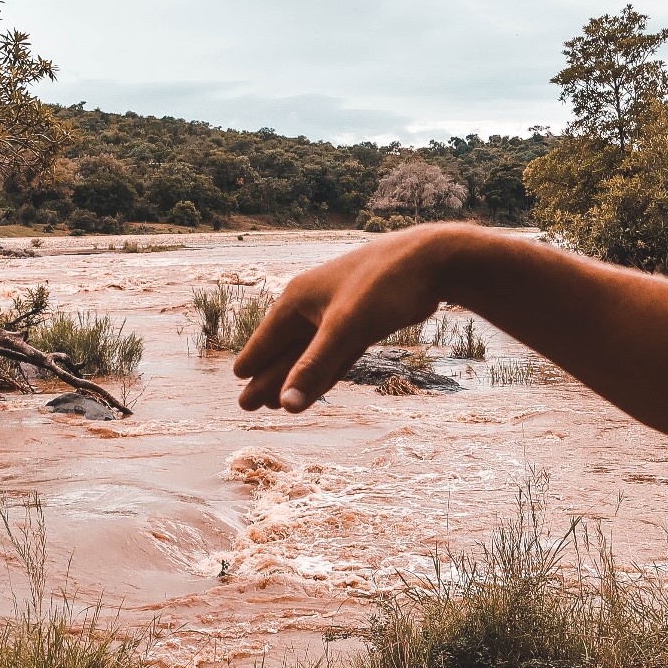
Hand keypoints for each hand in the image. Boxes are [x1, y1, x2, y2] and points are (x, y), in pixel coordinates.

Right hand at [233, 224, 460, 411]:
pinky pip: (334, 353)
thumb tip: (286, 405)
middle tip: (247, 406)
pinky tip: (316, 387)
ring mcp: (338, 314)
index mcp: (298, 299)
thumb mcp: (345, 329)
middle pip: (285, 351)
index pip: (267, 337)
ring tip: (276, 404)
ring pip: (310, 354)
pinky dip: (323, 371)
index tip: (238, 379)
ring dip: (294, 379)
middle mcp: (313, 305)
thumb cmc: (382, 286)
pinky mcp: (362, 323)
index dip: (254, 361)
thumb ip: (315, 367)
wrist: (430, 261)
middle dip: (268, 379)